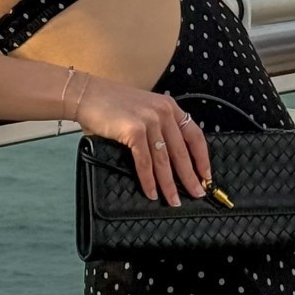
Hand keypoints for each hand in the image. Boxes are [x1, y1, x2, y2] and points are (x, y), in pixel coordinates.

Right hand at [73, 77, 211, 206]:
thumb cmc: (112, 104)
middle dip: (190, 177)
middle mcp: (163, 113)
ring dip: (169, 184)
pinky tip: (151, 192)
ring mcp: (149, 121)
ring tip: (174, 200)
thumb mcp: (144, 109)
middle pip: (182, 152)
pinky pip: (145, 162)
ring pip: (164, 160)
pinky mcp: (134, 131)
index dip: (202, 158)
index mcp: (170, 107)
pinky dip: (149, 180)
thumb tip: (169, 159)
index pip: (195, 136)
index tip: (206, 175)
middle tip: (196, 193)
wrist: (88, 94)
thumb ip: (158, 127)